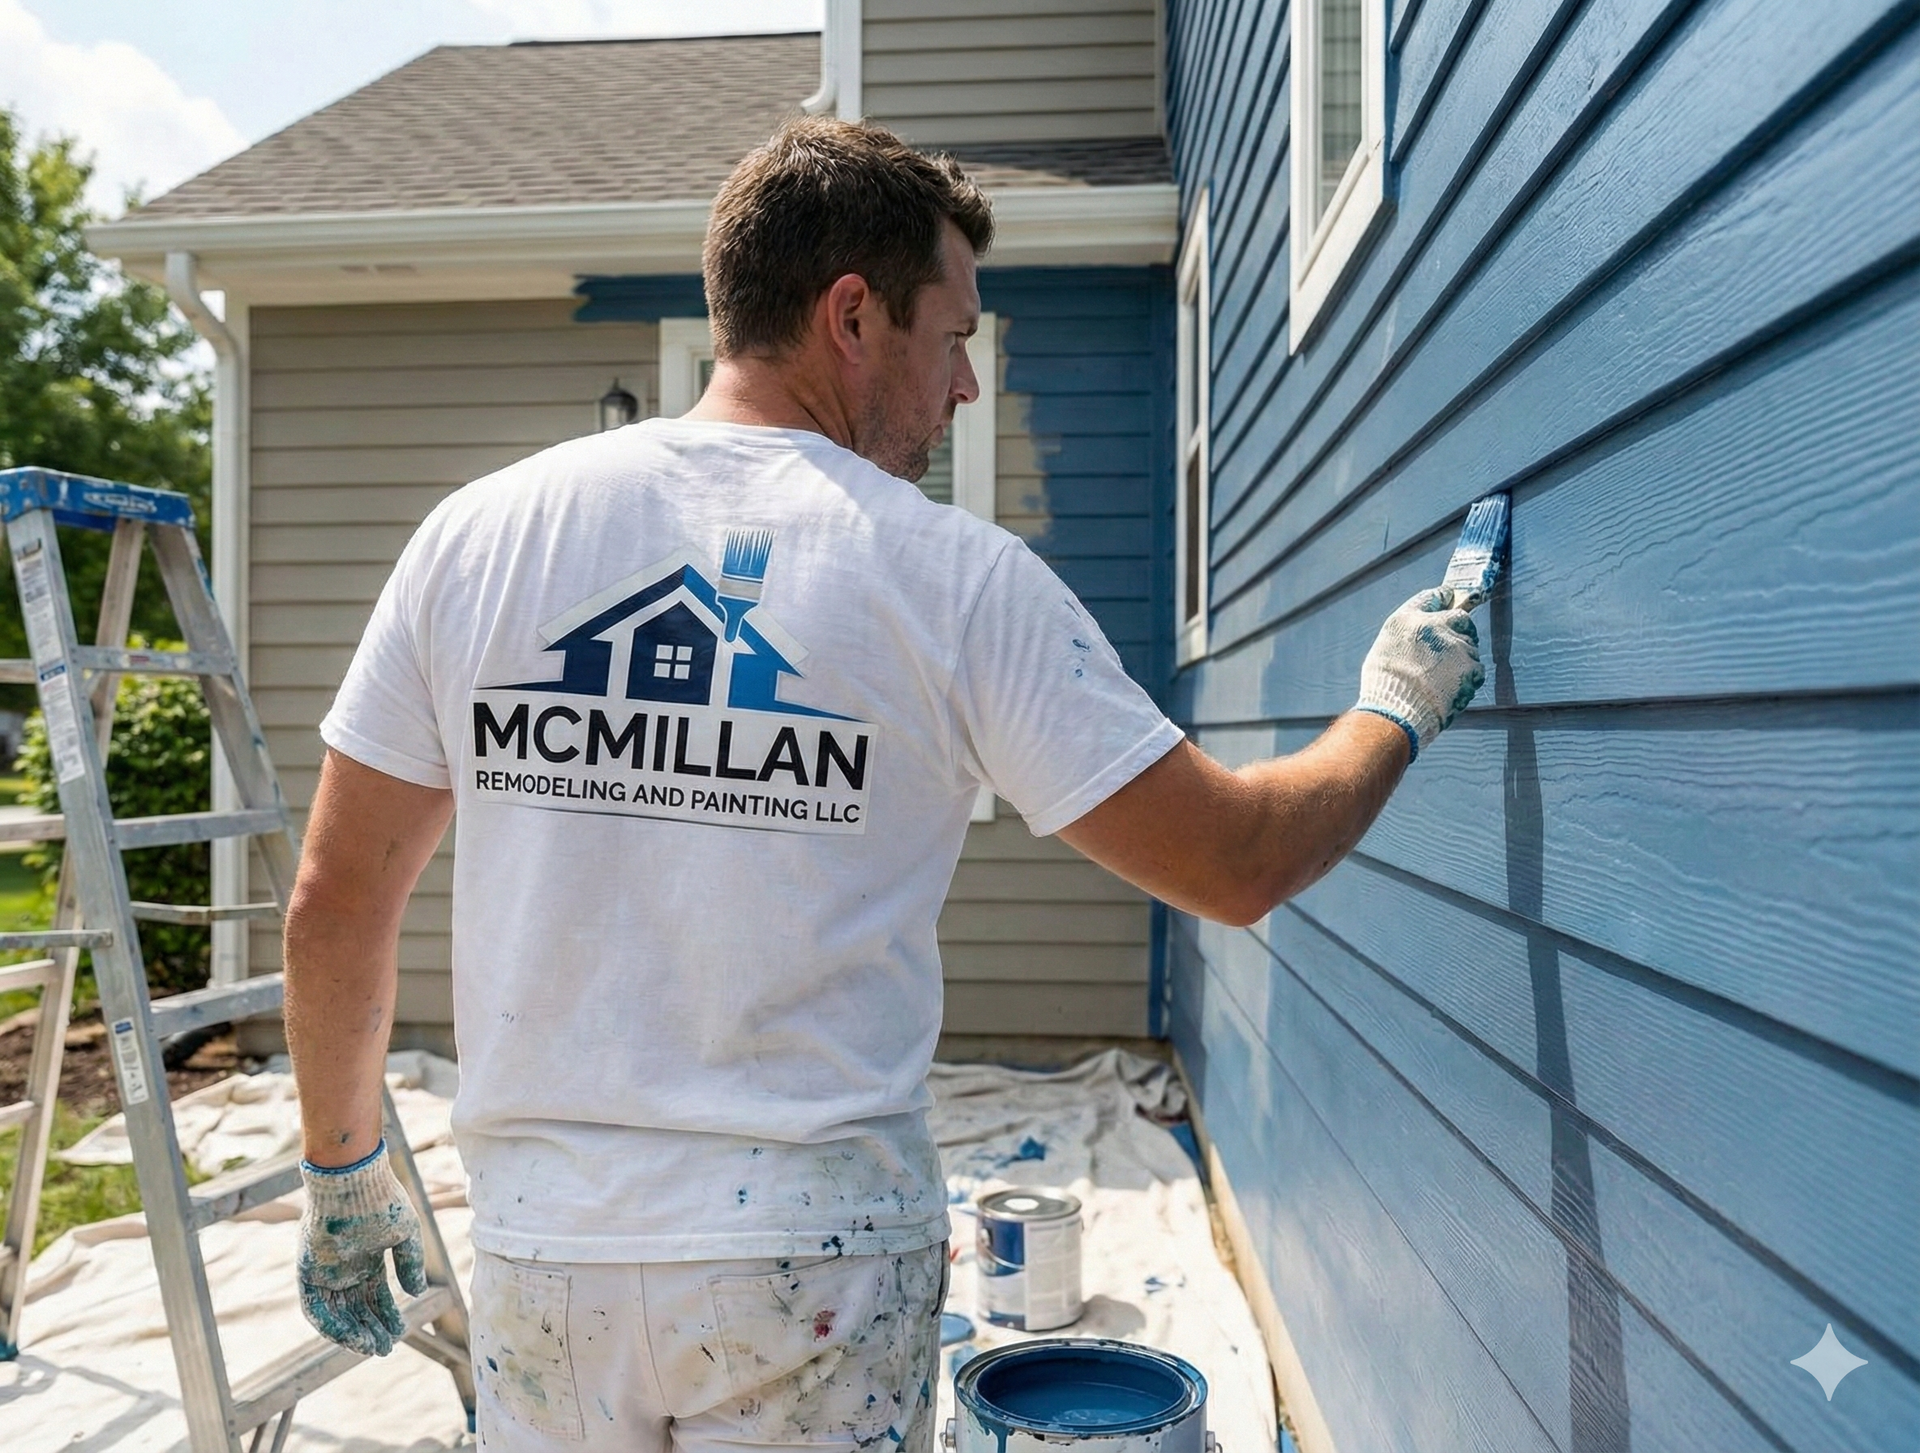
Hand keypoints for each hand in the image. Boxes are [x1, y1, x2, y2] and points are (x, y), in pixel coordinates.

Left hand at [297, 1139, 426, 1355]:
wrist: (351, 1180)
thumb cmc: (380, 1200)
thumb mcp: (405, 1233)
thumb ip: (410, 1263)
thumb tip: (417, 1293)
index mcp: (367, 1259)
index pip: (376, 1297)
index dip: (387, 1315)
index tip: (399, 1332)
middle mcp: (345, 1269)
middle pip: (356, 1310)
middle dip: (371, 1330)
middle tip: (386, 1349)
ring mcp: (325, 1271)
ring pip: (336, 1313)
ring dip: (352, 1333)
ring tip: (371, 1348)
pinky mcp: (307, 1272)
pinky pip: (315, 1307)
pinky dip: (330, 1324)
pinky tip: (349, 1336)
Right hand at [1354, 588, 1485, 758]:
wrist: (1396, 711)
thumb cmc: (1384, 686)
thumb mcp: (1384, 649)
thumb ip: (1406, 635)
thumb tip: (1419, 634)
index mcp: (1407, 619)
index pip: (1432, 597)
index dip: (1443, 598)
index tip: (1449, 599)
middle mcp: (1432, 626)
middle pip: (1460, 617)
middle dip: (1461, 629)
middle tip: (1454, 646)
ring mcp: (1454, 645)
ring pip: (1470, 645)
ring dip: (1462, 658)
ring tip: (1444, 679)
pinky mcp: (1470, 666)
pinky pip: (1476, 668)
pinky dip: (1468, 678)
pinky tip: (1452, 689)